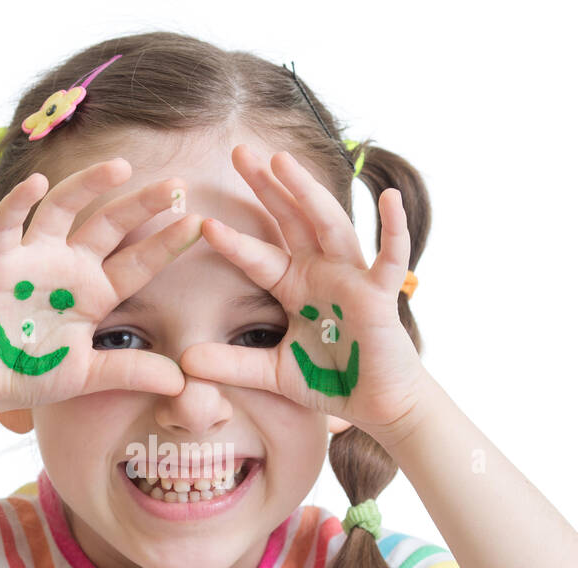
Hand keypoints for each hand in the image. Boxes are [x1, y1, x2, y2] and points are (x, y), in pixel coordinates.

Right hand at [0, 158, 201, 416]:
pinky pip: (8, 225)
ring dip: (88, 185)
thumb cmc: (30, 373)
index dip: (167, 243)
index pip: (139, 262)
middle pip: (111, 224)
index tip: (199, 224)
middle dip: (143, 203)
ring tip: (120, 166)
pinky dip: (19, 202)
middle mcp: (70, 266)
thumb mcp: (88, 376)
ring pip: (64, 208)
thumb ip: (130, 372)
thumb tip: (181, 382)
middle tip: (178, 185)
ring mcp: (34, 259)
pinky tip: (36, 182)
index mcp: (96, 292)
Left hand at [178, 145, 429, 442]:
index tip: (202, 223)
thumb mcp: (271, 373)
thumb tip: (184, 362)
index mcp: (295, 286)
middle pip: (291, 220)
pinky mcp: (381, 295)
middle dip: (267, 187)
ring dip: (308, 192)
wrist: (376, 405)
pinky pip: (391, 256)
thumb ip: (231, 365)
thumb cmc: (331, 382)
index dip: (233, 241)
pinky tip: (387, 197)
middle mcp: (322, 272)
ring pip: (330, 225)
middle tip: (239, 152)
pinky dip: (393, 228)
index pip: (258, 256)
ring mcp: (353, 278)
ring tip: (283, 161)